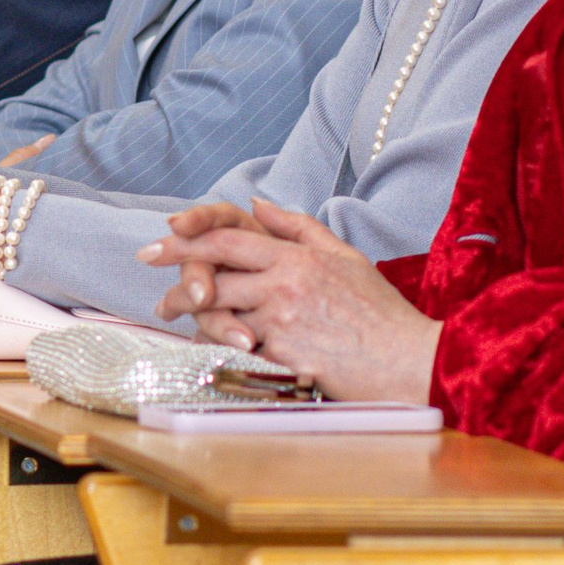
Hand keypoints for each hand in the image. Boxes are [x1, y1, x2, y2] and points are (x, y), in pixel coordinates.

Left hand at [144, 195, 437, 402]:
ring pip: (218, 319)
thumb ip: (298, 228)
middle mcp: (284, 286)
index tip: (156, 246)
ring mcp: (281, 323)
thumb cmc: (379, 311)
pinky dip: (219, 352)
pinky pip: (235, 352)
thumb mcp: (344, 256)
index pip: (227, 240)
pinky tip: (210, 354)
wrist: (407, 359)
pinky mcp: (283, 358)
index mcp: (296, 258)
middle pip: (212, 280)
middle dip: (178, 289)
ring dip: (195, 324)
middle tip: (161, 301)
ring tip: (182, 330)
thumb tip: (256, 205)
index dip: (185, 240)